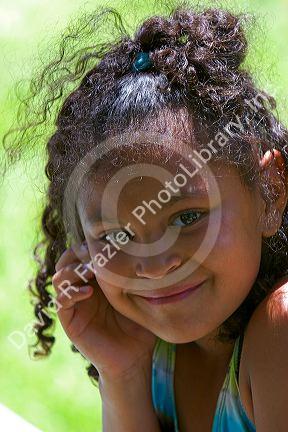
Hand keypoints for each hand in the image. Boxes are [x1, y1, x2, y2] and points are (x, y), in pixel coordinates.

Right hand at [52, 242, 156, 380]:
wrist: (133, 359)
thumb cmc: (139, 325)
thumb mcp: (137, 297)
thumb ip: (134, 277)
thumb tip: (145, 250)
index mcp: (96, 280)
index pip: (83, 254)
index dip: (88, 245)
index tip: (104, 240)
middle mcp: (82, 289)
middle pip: (66, 261)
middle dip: (76, 253)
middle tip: (91, 251)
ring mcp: (74, 305)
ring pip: (59, 279)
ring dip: (72, 270)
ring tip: (89, 269)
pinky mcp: (70, 322)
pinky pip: (61, 302)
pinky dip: (71, 293)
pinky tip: (88, 292)